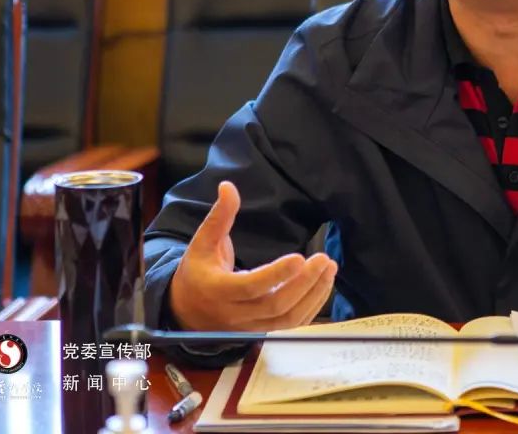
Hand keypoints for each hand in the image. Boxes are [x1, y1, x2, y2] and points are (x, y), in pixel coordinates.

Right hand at [169, 180, 337, 330]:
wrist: (187, 312)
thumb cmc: (198, 272)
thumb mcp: (202, 243)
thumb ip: (219, 216)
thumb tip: (228, 186)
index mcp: (218, 290)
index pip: (250, 286)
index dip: (276, 275)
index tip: (299, 257)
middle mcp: (235, 314)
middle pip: (275, 305)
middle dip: (304, 283)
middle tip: (324, 259)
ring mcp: (251, 327)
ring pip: (288, 319)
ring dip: (314, 295)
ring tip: (330, 269)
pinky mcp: (264, 331)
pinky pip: (293, 324)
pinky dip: (313, 306)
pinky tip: (324, 284)